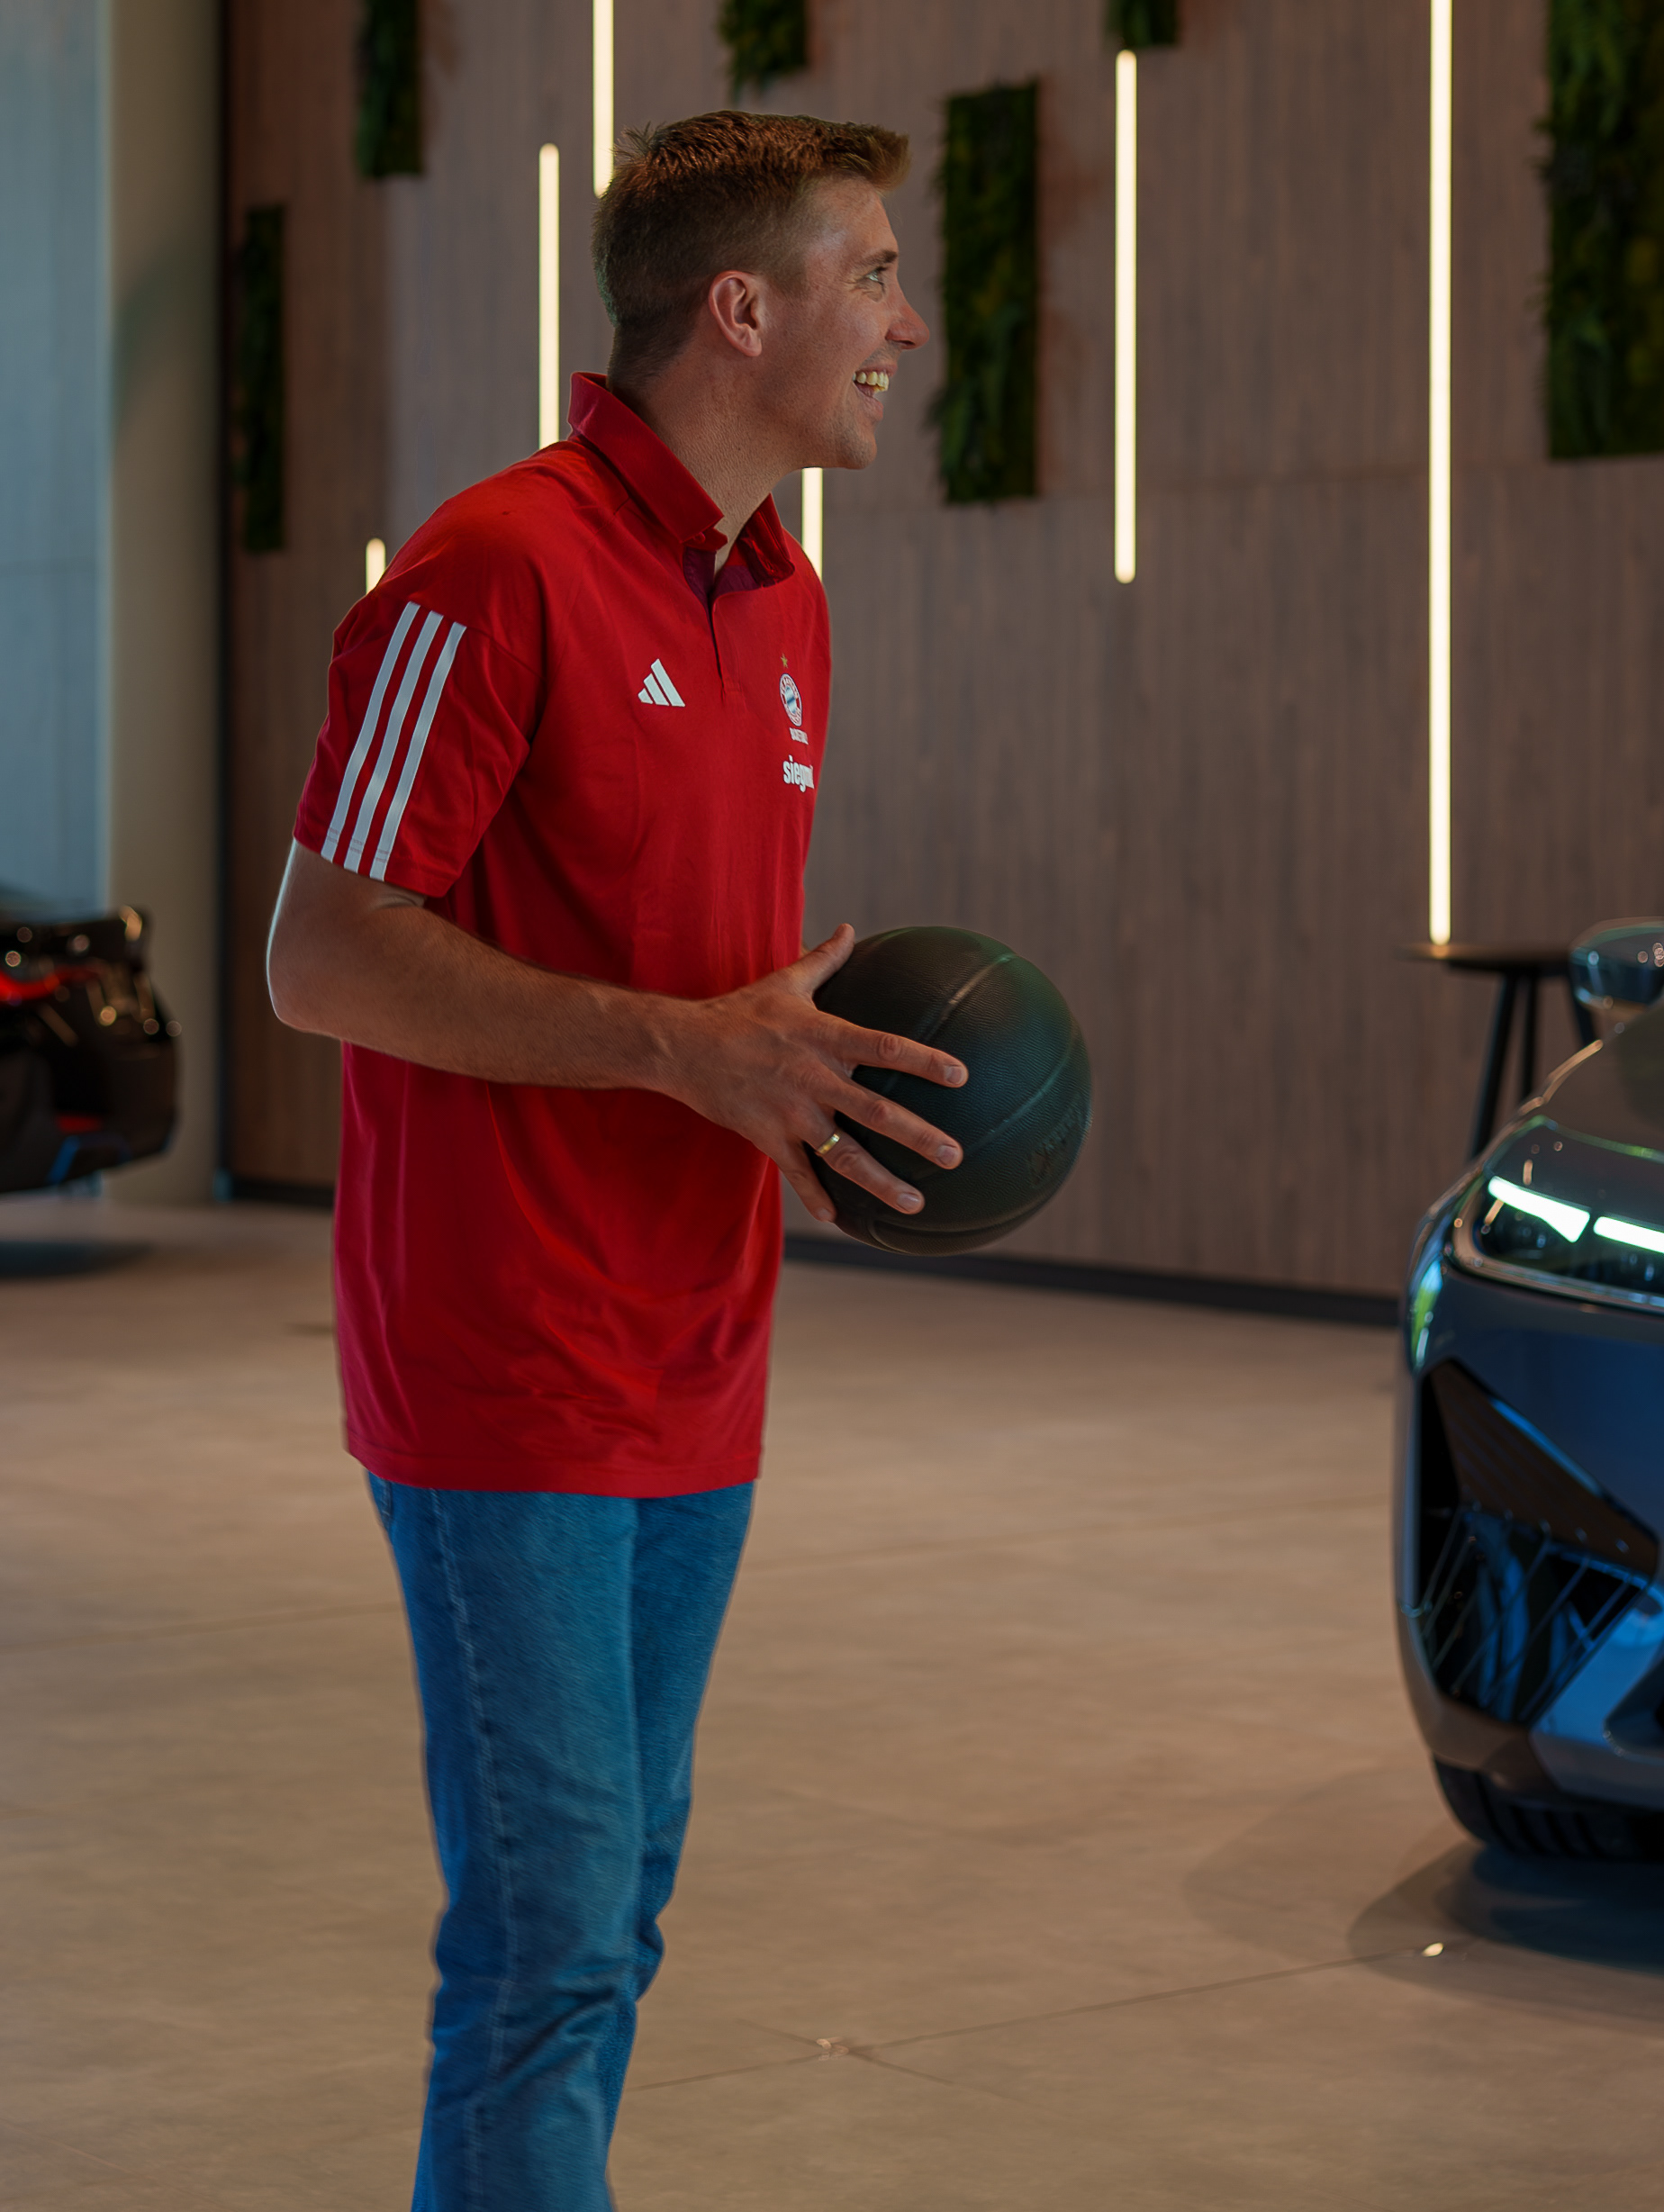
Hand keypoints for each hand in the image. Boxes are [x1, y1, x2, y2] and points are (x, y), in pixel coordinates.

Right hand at [660, 925, 965, 1224]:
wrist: (682, 1047)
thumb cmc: (739, 1012)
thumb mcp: (784, 982)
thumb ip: (824, 960)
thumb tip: (850, 929)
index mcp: (823, 1037)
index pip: (884, 1048)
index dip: (924, 1062)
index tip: (962, 1077)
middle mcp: (813, 1078)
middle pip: (875, 1112)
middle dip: (918, 1137)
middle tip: (954, 1156)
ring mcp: (790, 1113)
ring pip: (844, 1155)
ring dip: (881, 1182)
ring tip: (916, 1202)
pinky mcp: (767, 1137)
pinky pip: (798, 1173)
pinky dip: (817, 1197)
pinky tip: (840, 1220)